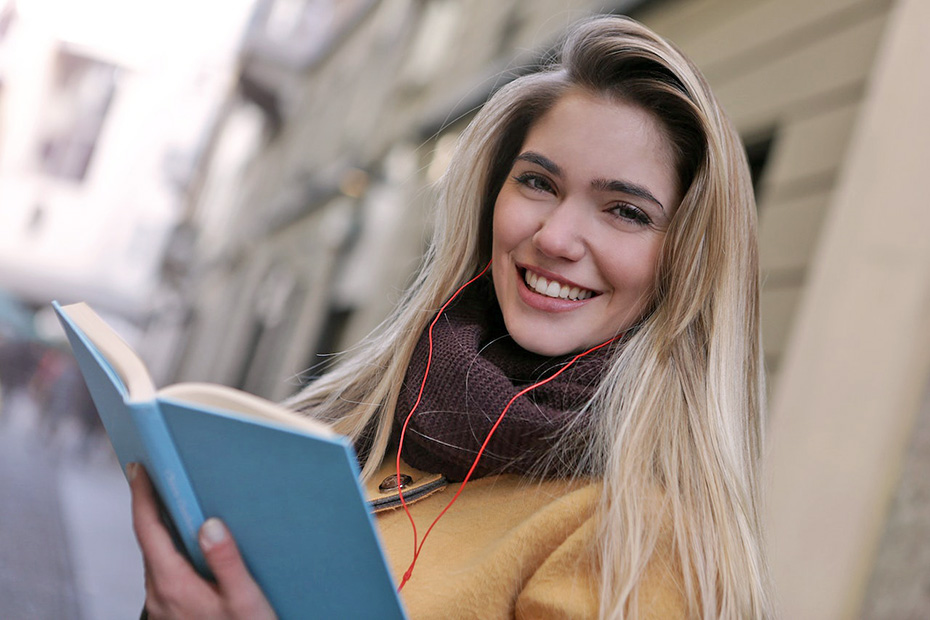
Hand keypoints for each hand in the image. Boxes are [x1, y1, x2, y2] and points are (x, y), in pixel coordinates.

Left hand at [128, 463, 276, 618]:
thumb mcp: (245, 601)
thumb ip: (227, 561)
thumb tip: (210, 522)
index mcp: (174, 585)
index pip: (148, 529)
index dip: (141, 495)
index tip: (138, 467)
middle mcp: (160, 595)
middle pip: (148, 540)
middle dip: (150, 505)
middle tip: (155, 474)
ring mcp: (162, 607)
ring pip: (156, 557)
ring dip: (161, 528)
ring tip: (175, 501)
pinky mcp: (171, 613)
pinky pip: (165, 572)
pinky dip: (170, 549)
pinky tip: (190, 544)